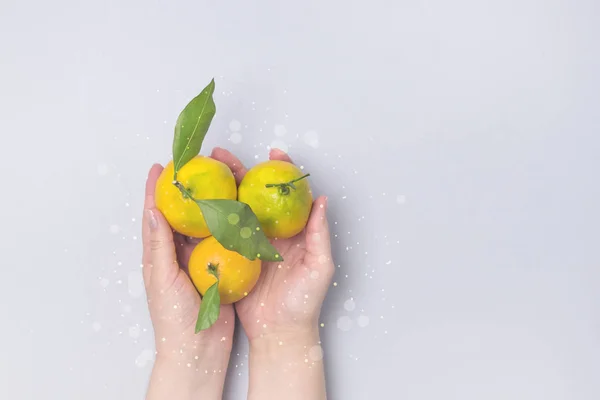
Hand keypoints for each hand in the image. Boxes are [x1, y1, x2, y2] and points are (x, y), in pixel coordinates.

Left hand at [141, 163, 233, 399]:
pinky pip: (224, 241)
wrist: (198, 349)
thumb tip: (152, 209)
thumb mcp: (163, 279)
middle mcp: (178, 254)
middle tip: (196, 167)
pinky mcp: (220, 268)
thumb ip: (159, 245)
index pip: (155, 215)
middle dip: (187, 190)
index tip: (161, 167)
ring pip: (205, 225)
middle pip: (182, 214)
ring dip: (210, 204)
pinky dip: (229, 224)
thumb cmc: (174, 319)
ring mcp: (199, 260)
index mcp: (159, 254)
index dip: (156, 190)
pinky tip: (238, 212)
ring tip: (219, 181)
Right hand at [212, 147, 333, 399]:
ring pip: (234, 209)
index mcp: (291, 233)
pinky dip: (210, 218)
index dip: (280, 171)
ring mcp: (248, 245)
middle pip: (253, 195)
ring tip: (206, 172)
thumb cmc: (305, 304)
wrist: (280, 334)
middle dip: (240, 172)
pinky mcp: (232, 259)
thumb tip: (321, 200)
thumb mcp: (319, 267)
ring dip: (222, 189)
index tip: (273, 153)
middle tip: (222, 155)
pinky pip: (220, 234)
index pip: (284, 195)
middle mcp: (269, 234)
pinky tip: (198, 206)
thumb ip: (319, 234)